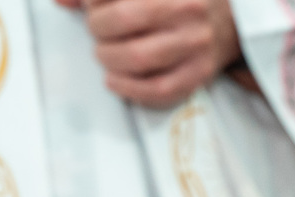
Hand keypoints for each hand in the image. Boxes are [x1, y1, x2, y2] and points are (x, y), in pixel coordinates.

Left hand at [56, 0, 242, 106]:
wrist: (232, 19)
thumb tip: (62, 1)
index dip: (93, 2)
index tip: (92, 6)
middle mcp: (186, 8)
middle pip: (122, 22)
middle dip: (97, 28)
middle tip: (98, 30)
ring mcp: (196, 43)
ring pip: (138, 58)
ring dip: (109, 59)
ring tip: (106, 54)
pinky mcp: (200, 72)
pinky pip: (159, 90)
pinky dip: (129, 90)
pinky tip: (115, 81)